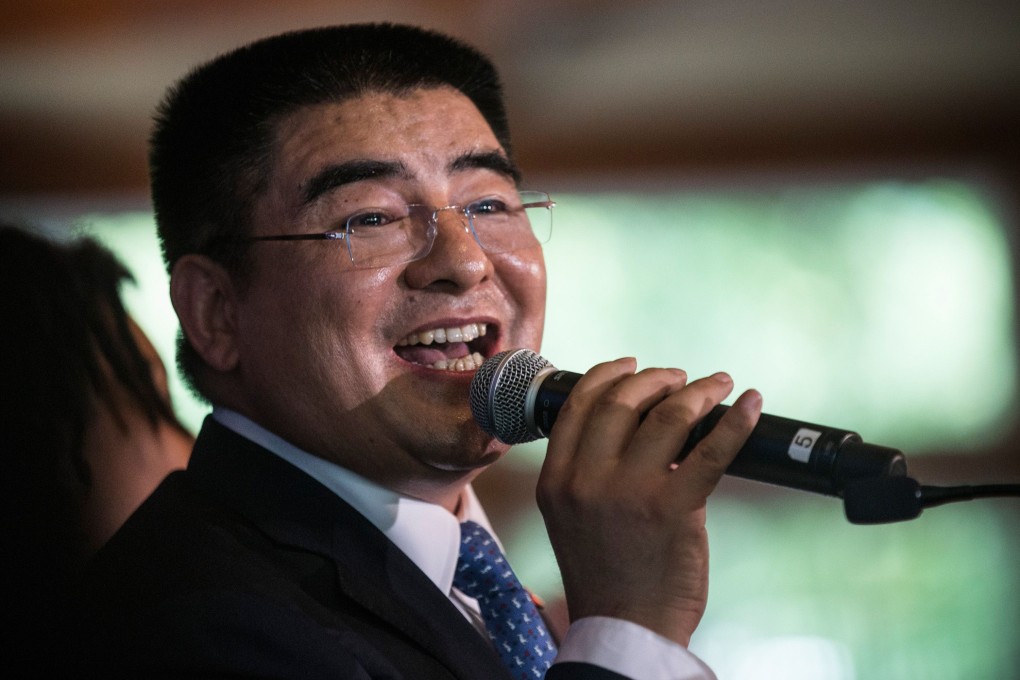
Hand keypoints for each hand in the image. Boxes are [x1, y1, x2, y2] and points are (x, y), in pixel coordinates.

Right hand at [536, 358, 761, 645]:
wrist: (626, 627)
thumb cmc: (606, 573)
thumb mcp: (571, 516)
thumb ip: (588, 471)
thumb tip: (638, 423)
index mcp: (556, 480)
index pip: (577, 406)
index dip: (607, 375)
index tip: (630, 365)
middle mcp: (585, 480)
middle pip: (620, 402)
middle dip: (655, 379)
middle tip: (679, 378)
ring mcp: (628, 491)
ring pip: (667, 416)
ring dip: (697, 392)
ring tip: (714, 386)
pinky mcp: (672, 507)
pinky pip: (711, 450)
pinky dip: (736, 421)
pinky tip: (750, 403)